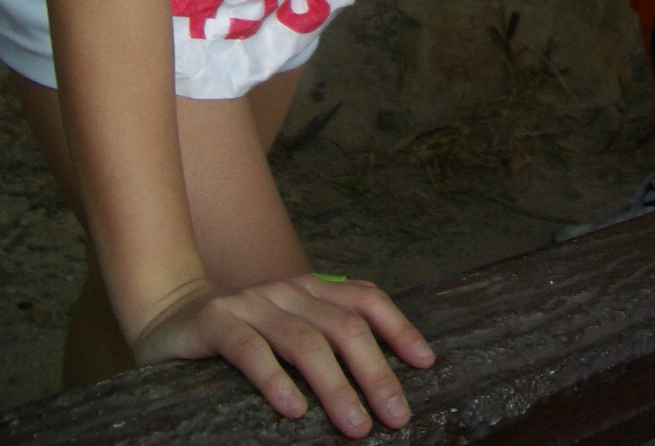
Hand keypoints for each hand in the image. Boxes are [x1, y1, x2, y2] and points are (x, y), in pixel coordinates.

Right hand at [132, 272, 434, 436]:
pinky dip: (275, 381)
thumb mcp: (288, 329)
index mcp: (311, 289)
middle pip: (344, 326)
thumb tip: (380, 379)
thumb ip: (325, 337)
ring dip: (336, 386)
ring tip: (356, 425)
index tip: (425, 362)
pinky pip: (251, 351)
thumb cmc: (240, 334)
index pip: (366, 299)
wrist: (168, 314)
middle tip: (396, 415)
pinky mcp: (216, 324)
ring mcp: (252, 305)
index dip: (399, 327)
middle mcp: (287, 291)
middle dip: (376, 372)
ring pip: (305, 342)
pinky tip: (293, 411)